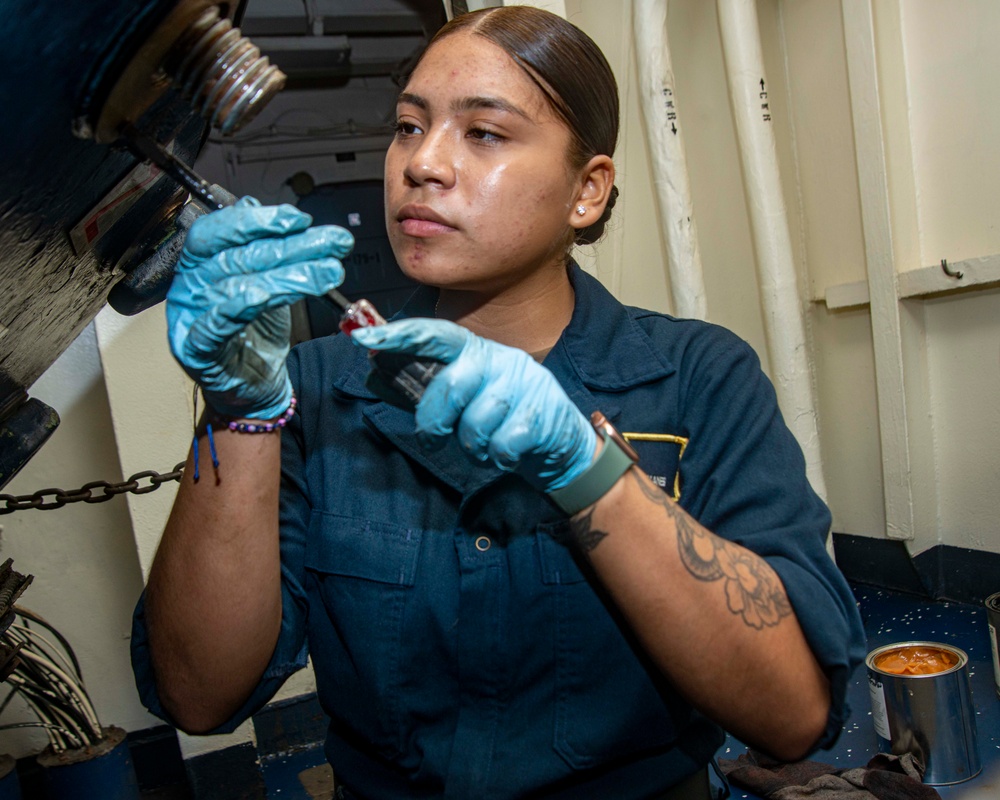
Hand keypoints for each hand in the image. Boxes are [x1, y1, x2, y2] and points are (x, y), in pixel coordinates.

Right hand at [167, 197, 353, 418]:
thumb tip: (281, 215)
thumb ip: (271, 250)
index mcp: (201, 263)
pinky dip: (237, 308)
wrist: (254, 385)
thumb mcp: (270, 284)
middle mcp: (190, 286)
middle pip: (237, 257)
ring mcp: (189, 319)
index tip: (300, 220)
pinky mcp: (197, 352)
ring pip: (236, 287)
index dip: (258, 221)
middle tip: (332, 242)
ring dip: (287, 276)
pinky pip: (213, 327)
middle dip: (290, 247)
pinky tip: (262, 295)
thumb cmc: (257, 333)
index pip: (220, 230)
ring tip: (328, 272)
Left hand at [352, 319, 596, 492]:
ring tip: (484, 446)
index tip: (363, 336)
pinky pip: (503, 443)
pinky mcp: (544, 413)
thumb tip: (374, 374)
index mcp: (476, 351)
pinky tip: (507, 453)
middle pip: (453, 383)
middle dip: (435, 420)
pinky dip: (498, 457)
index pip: (435, 334)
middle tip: (434, 440)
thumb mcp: (462, 403)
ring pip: (477, 419)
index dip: (400, 334)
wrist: (560, 445)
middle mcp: (501, 359)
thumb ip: (423, 390)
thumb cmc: (501, 421)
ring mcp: (526, 384)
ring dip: (472, 446)